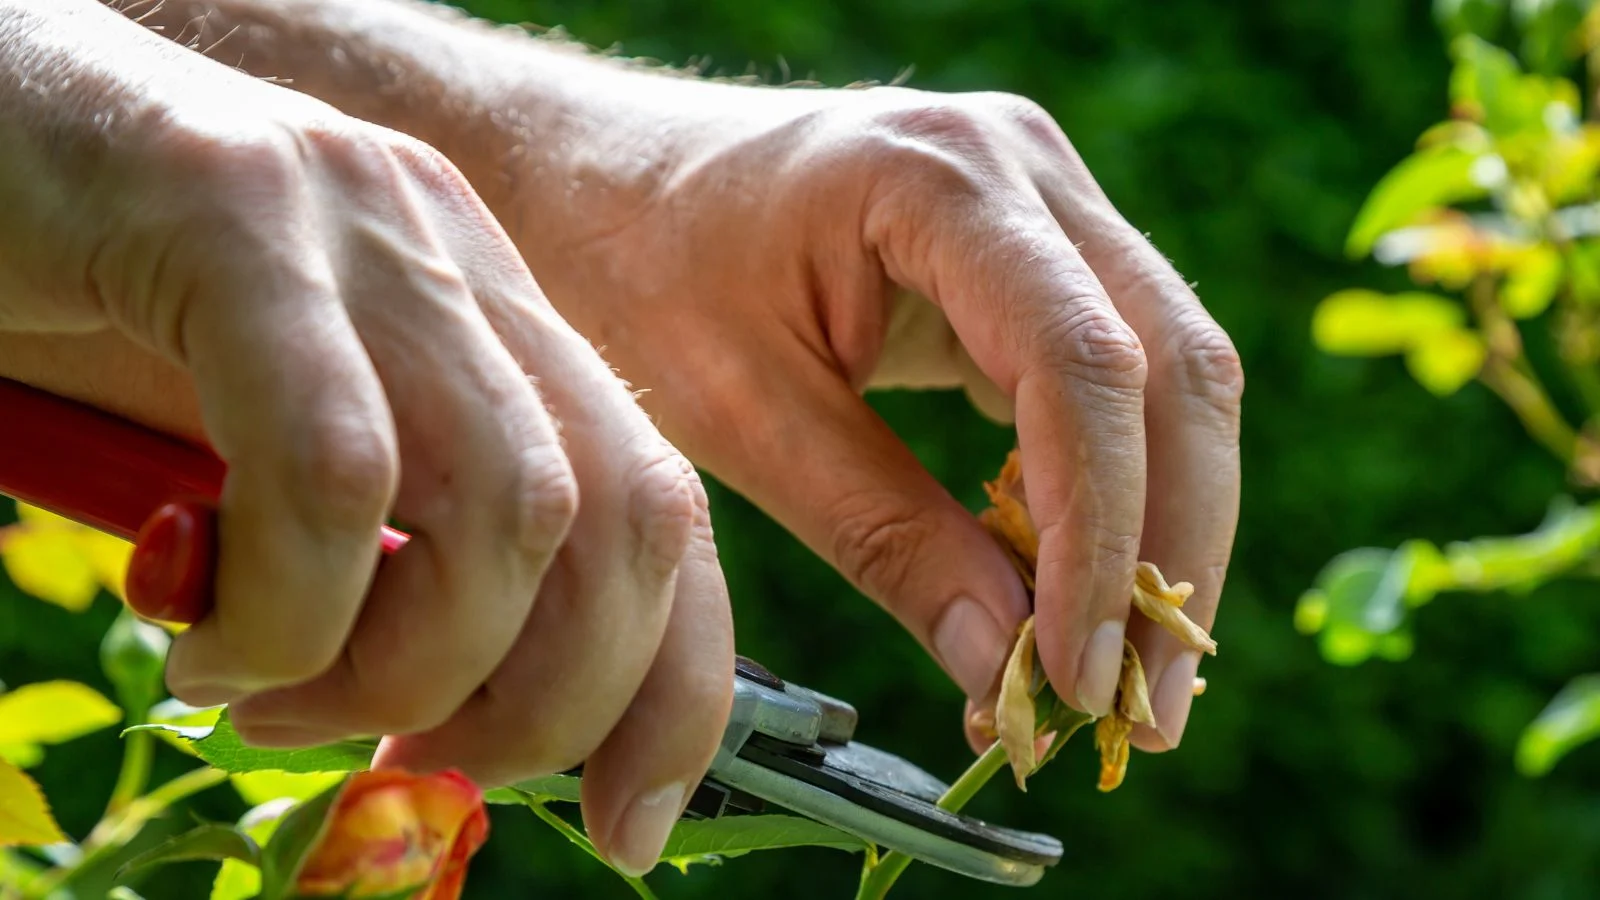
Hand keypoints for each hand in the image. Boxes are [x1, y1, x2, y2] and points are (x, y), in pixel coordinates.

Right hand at [0, 1, 729, 874]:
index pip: (660, 508)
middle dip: (542, 702)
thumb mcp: (290, 435)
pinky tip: (202, 628)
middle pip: (621, 520)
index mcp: (492, 317)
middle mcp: (460, 261)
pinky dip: (287, 604)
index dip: (674, 685)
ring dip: (400, 667)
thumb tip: (456, 707)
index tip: (629, 821)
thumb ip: (389, 541)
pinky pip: (332, 469)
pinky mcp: (237, 217)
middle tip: (405, 751)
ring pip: (506, 510)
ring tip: (271, 691)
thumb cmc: (107, 303)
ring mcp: (362, 228)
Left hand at [506, 73, 1242, 751]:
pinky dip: (1119, 491)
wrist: (605, 176)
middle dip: (1172, 553)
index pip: (1078, 365)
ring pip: (1174, 373)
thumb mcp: (743, 417)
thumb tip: (1011, 671)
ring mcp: (1042, 196)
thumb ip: (884, 538)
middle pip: (1173, 365)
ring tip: (1134, 680)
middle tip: (1147, 715)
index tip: (1078, 681)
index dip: (1099, 537)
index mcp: (937, 179)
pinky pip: (1121, 374)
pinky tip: (1092, 593)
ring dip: (1169, 532)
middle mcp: (1020, 165)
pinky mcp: (1037, 247)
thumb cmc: (640, 272)